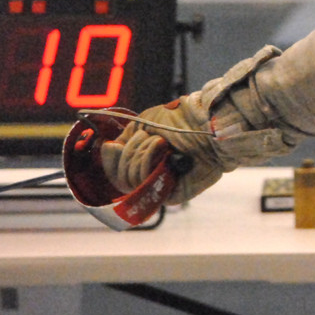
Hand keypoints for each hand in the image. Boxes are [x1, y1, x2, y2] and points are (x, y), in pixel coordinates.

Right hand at [100, 97, 226, 203]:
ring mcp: (159, 185)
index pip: (116, 171)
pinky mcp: (169, 194)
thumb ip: (125, 139)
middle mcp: (150, 174)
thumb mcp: (145, 123)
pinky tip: (162, 150)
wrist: (205, 123)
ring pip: (128, 182)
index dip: (109, 160)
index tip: (111, 146)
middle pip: (119, 178)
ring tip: (160, 142)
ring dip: (140, 155)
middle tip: (147, 138)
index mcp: (144, 159)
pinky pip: (144, 186)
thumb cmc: (181, 119)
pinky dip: (147, 162)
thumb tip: (109, 149)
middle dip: (128, 153)